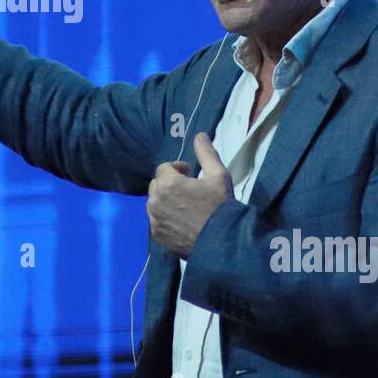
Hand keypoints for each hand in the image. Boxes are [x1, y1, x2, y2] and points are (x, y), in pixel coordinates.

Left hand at [146, 133, 233, 258]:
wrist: (222, 242)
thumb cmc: (220, 206)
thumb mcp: (218, 175)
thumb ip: (206, 153)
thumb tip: (200, 135)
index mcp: (168, 184)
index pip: (164, 168)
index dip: (178, 169)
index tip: (191, 174)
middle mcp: (155, 201)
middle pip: (157, 184)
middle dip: (170, 183)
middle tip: (188, 189)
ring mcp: (154, 220)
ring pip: (154, 202)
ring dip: (166, 200)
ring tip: (185, 206)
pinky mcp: (157, 235)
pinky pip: (156, 220)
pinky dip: (165, 217)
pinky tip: (182, 221)